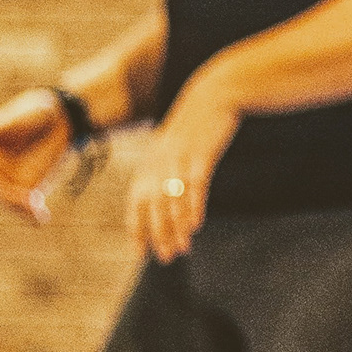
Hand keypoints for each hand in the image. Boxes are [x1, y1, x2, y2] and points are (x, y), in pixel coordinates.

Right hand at [0, 88, 72, 222]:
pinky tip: (41, 219)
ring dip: (20, 211)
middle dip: (8, 200)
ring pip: (9, 202)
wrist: (63, 120)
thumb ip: (0, 125)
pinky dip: (31, 214)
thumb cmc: (37, 112)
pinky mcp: (26, 188)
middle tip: (27, 202)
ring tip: (37, 215)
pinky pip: (26, 205)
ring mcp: (9, 181)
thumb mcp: (22, 116)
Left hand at [126, 81, 241, 262]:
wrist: (214, 94)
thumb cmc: (196, 125)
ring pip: (172, 199)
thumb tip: (164, 199)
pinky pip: (194, 185)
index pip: (136, 203)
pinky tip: (195, 224)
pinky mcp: (200, 155)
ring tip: (181, 249)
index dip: (137, 228)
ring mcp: (179, 158)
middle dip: (158, 234)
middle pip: (153, 206)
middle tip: (165, 258)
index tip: (141, 253)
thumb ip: (165, 170)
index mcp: (150, 163)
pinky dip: (193, 206)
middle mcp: (159, 162)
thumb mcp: (174, 146)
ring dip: (175, 226)